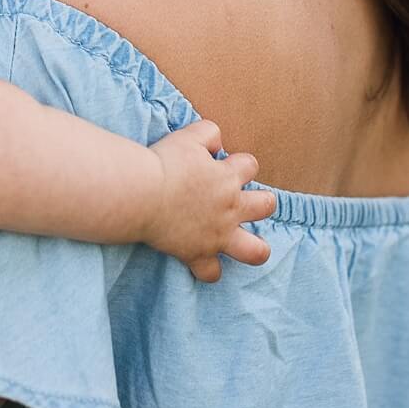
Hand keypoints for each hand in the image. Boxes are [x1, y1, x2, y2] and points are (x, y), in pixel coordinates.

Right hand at [141, 119, 276, 282]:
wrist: (143, 194)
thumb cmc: (164, 163)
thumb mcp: (188, 136)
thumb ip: (208, 134)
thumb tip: (216, 145)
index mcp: (228, 177)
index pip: (250, 165)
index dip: (239, 164)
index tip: (221, 165)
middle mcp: (230, 208)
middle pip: (265, 206)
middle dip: (260, 203)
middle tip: (239, 202)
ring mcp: (218, 235)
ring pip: (255, 250)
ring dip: (255, 248)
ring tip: (247, 244)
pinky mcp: (197, 254)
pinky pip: (211, 273)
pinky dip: (208, 271)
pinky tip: (203, 265)